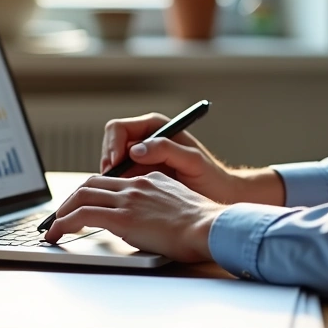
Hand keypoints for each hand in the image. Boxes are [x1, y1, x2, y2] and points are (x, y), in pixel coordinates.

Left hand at [42, 173, 226, 261]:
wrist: (210, 227)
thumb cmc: (203, 226)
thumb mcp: (180, 206)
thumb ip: (160, 206)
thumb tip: (147, 222)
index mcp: (150, 179)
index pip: (112, 180)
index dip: (93, 192)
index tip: (84, 205)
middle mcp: (136, 185)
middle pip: (91, 184)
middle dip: (72, 199)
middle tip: (62, 215)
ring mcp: (127, 199)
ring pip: (81, 197)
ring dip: (63, 212)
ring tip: (55, 227)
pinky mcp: (122, 217)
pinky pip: (82, 215)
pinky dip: (64, 223)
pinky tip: (58, 234)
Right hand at [101, 113, 241, 203]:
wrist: (220, 196)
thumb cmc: (211, 178)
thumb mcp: (192, 161)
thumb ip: (166, 149)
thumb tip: (135, 150)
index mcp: (156, 128)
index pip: (119, 129)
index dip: (112, 146)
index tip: (115, 165)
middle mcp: (145, 140)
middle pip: (110, 145)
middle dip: (107, 162)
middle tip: (111, 182)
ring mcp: (142, 159)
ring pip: (111, 163)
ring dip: (110, 177)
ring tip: (117, 194)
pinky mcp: (141, 177)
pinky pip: (119, 179)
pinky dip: (116, 188)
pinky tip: (123, 200)